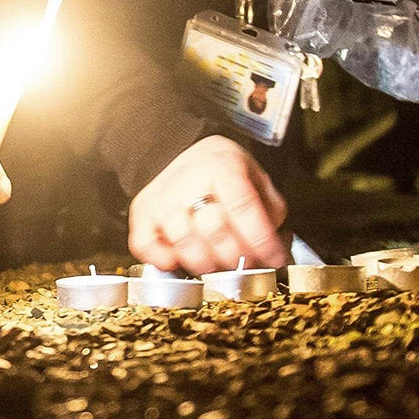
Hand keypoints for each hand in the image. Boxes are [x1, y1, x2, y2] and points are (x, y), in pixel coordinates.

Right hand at [128, 136, 287, 274]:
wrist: (186, 153)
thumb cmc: (224, 173)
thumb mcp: (256, 178)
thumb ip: (270, 211)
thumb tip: (275, 250)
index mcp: (221, 164)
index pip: (243, 207)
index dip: (262, 240)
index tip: (275, 259)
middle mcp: (187, 179)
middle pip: (215, 231)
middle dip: (238, 257)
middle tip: (248, 265)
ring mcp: (161, 197)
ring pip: (184, 243)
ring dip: (208, 264)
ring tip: (220, 264)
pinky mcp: (142, 213)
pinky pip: (146, 246)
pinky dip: (164, 261)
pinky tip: (181, 259)